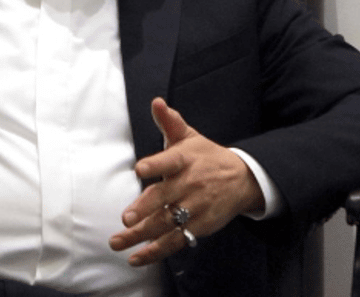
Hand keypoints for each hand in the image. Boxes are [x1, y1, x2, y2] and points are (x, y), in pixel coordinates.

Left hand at [109, 98, 263, 265]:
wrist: (242, 179)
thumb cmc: (205, 156)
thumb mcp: (189, 137)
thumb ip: (169, 123)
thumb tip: (157, 102)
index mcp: (185, 160)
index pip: (169, 161)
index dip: (154, 165)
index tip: (139, 169)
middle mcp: (190, 185)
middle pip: (165, 198)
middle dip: (145, 208)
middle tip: (126, 218)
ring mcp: (195, 208)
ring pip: (165, 223)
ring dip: (141, 235)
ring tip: (117, 241)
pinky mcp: (199, 227)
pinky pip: (175, 241)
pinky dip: (155, 251)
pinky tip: (136, 257)